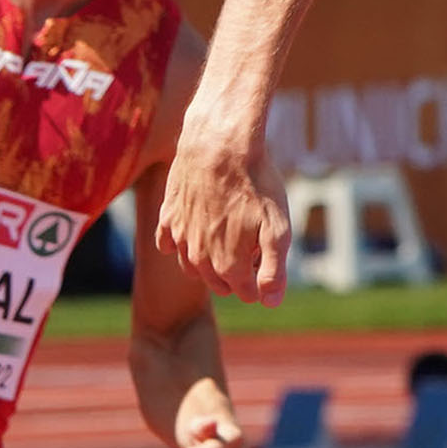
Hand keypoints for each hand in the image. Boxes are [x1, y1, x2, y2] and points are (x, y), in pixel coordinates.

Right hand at [156, 109, 290, 303]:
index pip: (246, 292)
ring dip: (210, 260)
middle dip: (237, 272)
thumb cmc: (256, 184)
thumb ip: (274, 271)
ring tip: (227, 236)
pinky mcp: (168, 217)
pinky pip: (169, 243)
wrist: (220, 144)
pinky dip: (180, 243)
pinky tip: (195, 229)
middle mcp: (200, 259)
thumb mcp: (278, 229)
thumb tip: (269, 303)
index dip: (261, 280)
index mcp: (229, 266)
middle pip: (220, 283)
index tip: (267, 255)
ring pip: (193, 266)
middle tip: (252, 244)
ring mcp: (181, 239)